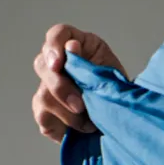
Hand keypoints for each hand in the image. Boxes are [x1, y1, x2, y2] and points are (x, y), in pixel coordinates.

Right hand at [31, 23, 127, 141]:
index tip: (58, 64)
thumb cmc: (117, 92)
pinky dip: (63, 125)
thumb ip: (91, 62)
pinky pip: (43, 117)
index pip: (57, 34)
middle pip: (43, 65)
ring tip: (90, 123)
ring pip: (44, 95)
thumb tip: (72, 46)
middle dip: (61, 88)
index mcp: (77, 45)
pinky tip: (79, 129)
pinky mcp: (45, 112)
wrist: (121, 120)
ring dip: (69, 113)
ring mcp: (47, 87)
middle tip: (80, 106)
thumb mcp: (112, 74)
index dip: (54, 46)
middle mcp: (57, 63)